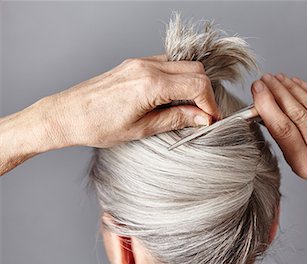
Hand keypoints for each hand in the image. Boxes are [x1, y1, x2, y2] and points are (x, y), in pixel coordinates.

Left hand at [37, 55, 219, 147]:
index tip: (211, 119)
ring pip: (183, 65)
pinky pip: (167, 65)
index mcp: (150, 84)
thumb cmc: (97, 125)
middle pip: (195, 70)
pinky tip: (171, 98)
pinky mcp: (134, 64)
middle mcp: (147, 67)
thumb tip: (202, 118)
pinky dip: (177, 79)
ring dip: (192, 84)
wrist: (66, 114)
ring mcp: (140, 62)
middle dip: (205, 92)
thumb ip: (177, 119)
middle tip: (203, 115)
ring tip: (187, 108)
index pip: (197, 85)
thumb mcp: (142, 129)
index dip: (210, 103)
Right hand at [251, 73, 306, 188]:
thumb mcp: (303, 162)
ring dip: (290, 88)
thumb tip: (264, 109)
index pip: (283, 131)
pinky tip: (296, 82)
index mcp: (306, 165)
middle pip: (296, 115)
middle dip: (277, 93)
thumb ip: (286, 139)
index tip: (257, 91)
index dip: (268, 107)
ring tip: (277, 79)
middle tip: (263, 81)